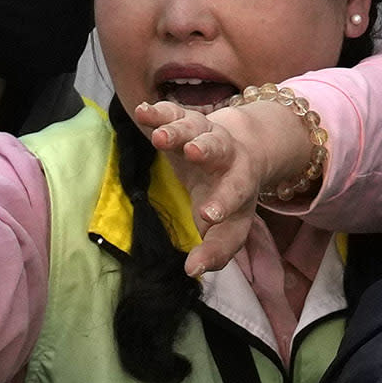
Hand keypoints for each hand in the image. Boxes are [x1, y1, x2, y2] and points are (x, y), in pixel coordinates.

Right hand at [134, 98, 316, 276]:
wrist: (240, 152)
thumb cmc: (231, 199)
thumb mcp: (230, 227)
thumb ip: (216, 251)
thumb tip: (192, 270)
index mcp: (239, 180)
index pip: (234, 192)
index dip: (222, 203)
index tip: (207, 216)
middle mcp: (224, 153)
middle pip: (217, 147)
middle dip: (206, 148)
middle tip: (195, 152)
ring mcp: (204, 134)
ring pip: (193, 125)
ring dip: (176, 129)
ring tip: (159, 136)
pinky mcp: (184, 121)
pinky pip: (172, 112)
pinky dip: (158, 111)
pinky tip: (142, 111)